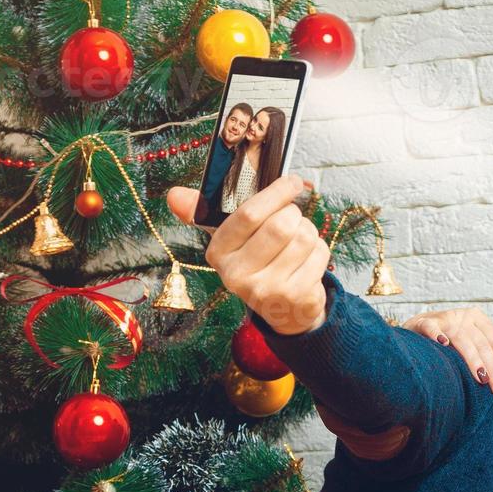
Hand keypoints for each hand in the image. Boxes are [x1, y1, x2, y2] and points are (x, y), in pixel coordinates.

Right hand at [167, 174, 330, 334]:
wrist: (281, 309)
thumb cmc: (256, 261)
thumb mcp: (230, 239)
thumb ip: (203, 211)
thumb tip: (173, 195)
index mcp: (218, 254)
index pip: (249, 214)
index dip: (275, 192)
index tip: (291, 182)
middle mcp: (238, 276)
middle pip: (281, 225)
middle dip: (294, 214)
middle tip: (292, 218)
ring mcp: (267, 291)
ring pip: (304, 237)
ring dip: (308, 231)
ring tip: (298, 242)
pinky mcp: (296, 298)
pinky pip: (319, 254)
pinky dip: (320, 251)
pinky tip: (307, 262)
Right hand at [402, 307, 492, 397]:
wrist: (416, 331)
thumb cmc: (448, 345)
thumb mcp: (471, 346)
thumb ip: (489, 357)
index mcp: (479, 320)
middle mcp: (464, 316)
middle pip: (483, 343)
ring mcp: (444, 318)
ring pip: (462, 338)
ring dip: (473, 359)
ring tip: (482, 378)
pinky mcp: (424, 322)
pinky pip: (431, 327)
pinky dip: (437, 334)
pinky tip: (443, 344)